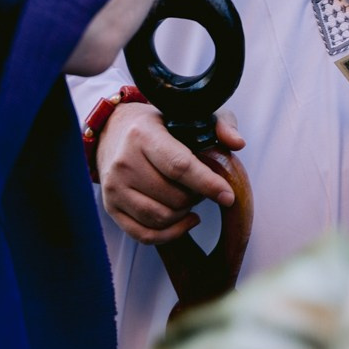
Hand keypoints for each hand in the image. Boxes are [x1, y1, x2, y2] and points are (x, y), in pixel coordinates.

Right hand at [96, 100, 245, 244]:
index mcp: (144, 135)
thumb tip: (238, 144)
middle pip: (173, 197)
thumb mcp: (189, 113)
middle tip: (202, 187)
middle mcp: (124, 162)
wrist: (113, 130)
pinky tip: (184, 221)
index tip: (228, 196)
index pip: (179, 166)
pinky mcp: (110, 207)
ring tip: (191, 199)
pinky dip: (170, 234)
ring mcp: (114, 187)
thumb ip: (219, 124)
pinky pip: (144, 234)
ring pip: (160, 218)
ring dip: (184, 214)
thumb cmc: (159, 124)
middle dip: (197, 197)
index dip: (207, 184)